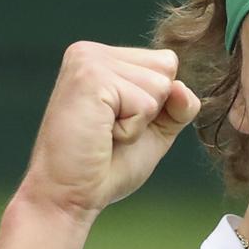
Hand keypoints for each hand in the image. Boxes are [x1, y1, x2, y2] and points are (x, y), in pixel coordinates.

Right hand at [19, 41, 199, 219]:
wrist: (68, 197)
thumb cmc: (107, 165)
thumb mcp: (157, 129)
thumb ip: (180, 104)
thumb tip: (180, 87)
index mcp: (104, 57)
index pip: (166, 62)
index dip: (158, 102)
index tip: (119, 122)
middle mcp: (91, 51)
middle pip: (167, 69)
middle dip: (151, 109)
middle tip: (111, 129)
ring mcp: (88, 61)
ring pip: (160, 85)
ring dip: (140, 121)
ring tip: (104, 131)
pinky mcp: (90, 78)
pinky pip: (146, 103)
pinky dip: (131, 129)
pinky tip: (101, 134)